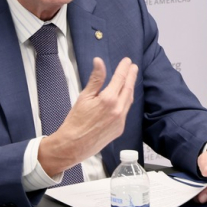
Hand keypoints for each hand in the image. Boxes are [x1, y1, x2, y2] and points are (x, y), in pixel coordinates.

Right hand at [38, 57, 137, 176]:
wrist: (73, 145)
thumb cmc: (75, 121)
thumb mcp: (84, 97)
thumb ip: (95, 79)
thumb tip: (99, 61)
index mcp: (109, 99)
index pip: (120, 79)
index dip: (124, 68)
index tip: (127, 61)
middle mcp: (118, 109)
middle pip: (128, 88)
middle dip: (131, 76)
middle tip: (133, 67)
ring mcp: (121, 120)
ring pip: (129, 100)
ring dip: (130, 88)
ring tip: (130, 79)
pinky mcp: (120, 129)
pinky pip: (126, 111)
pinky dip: (126, 101)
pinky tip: (124, 97)